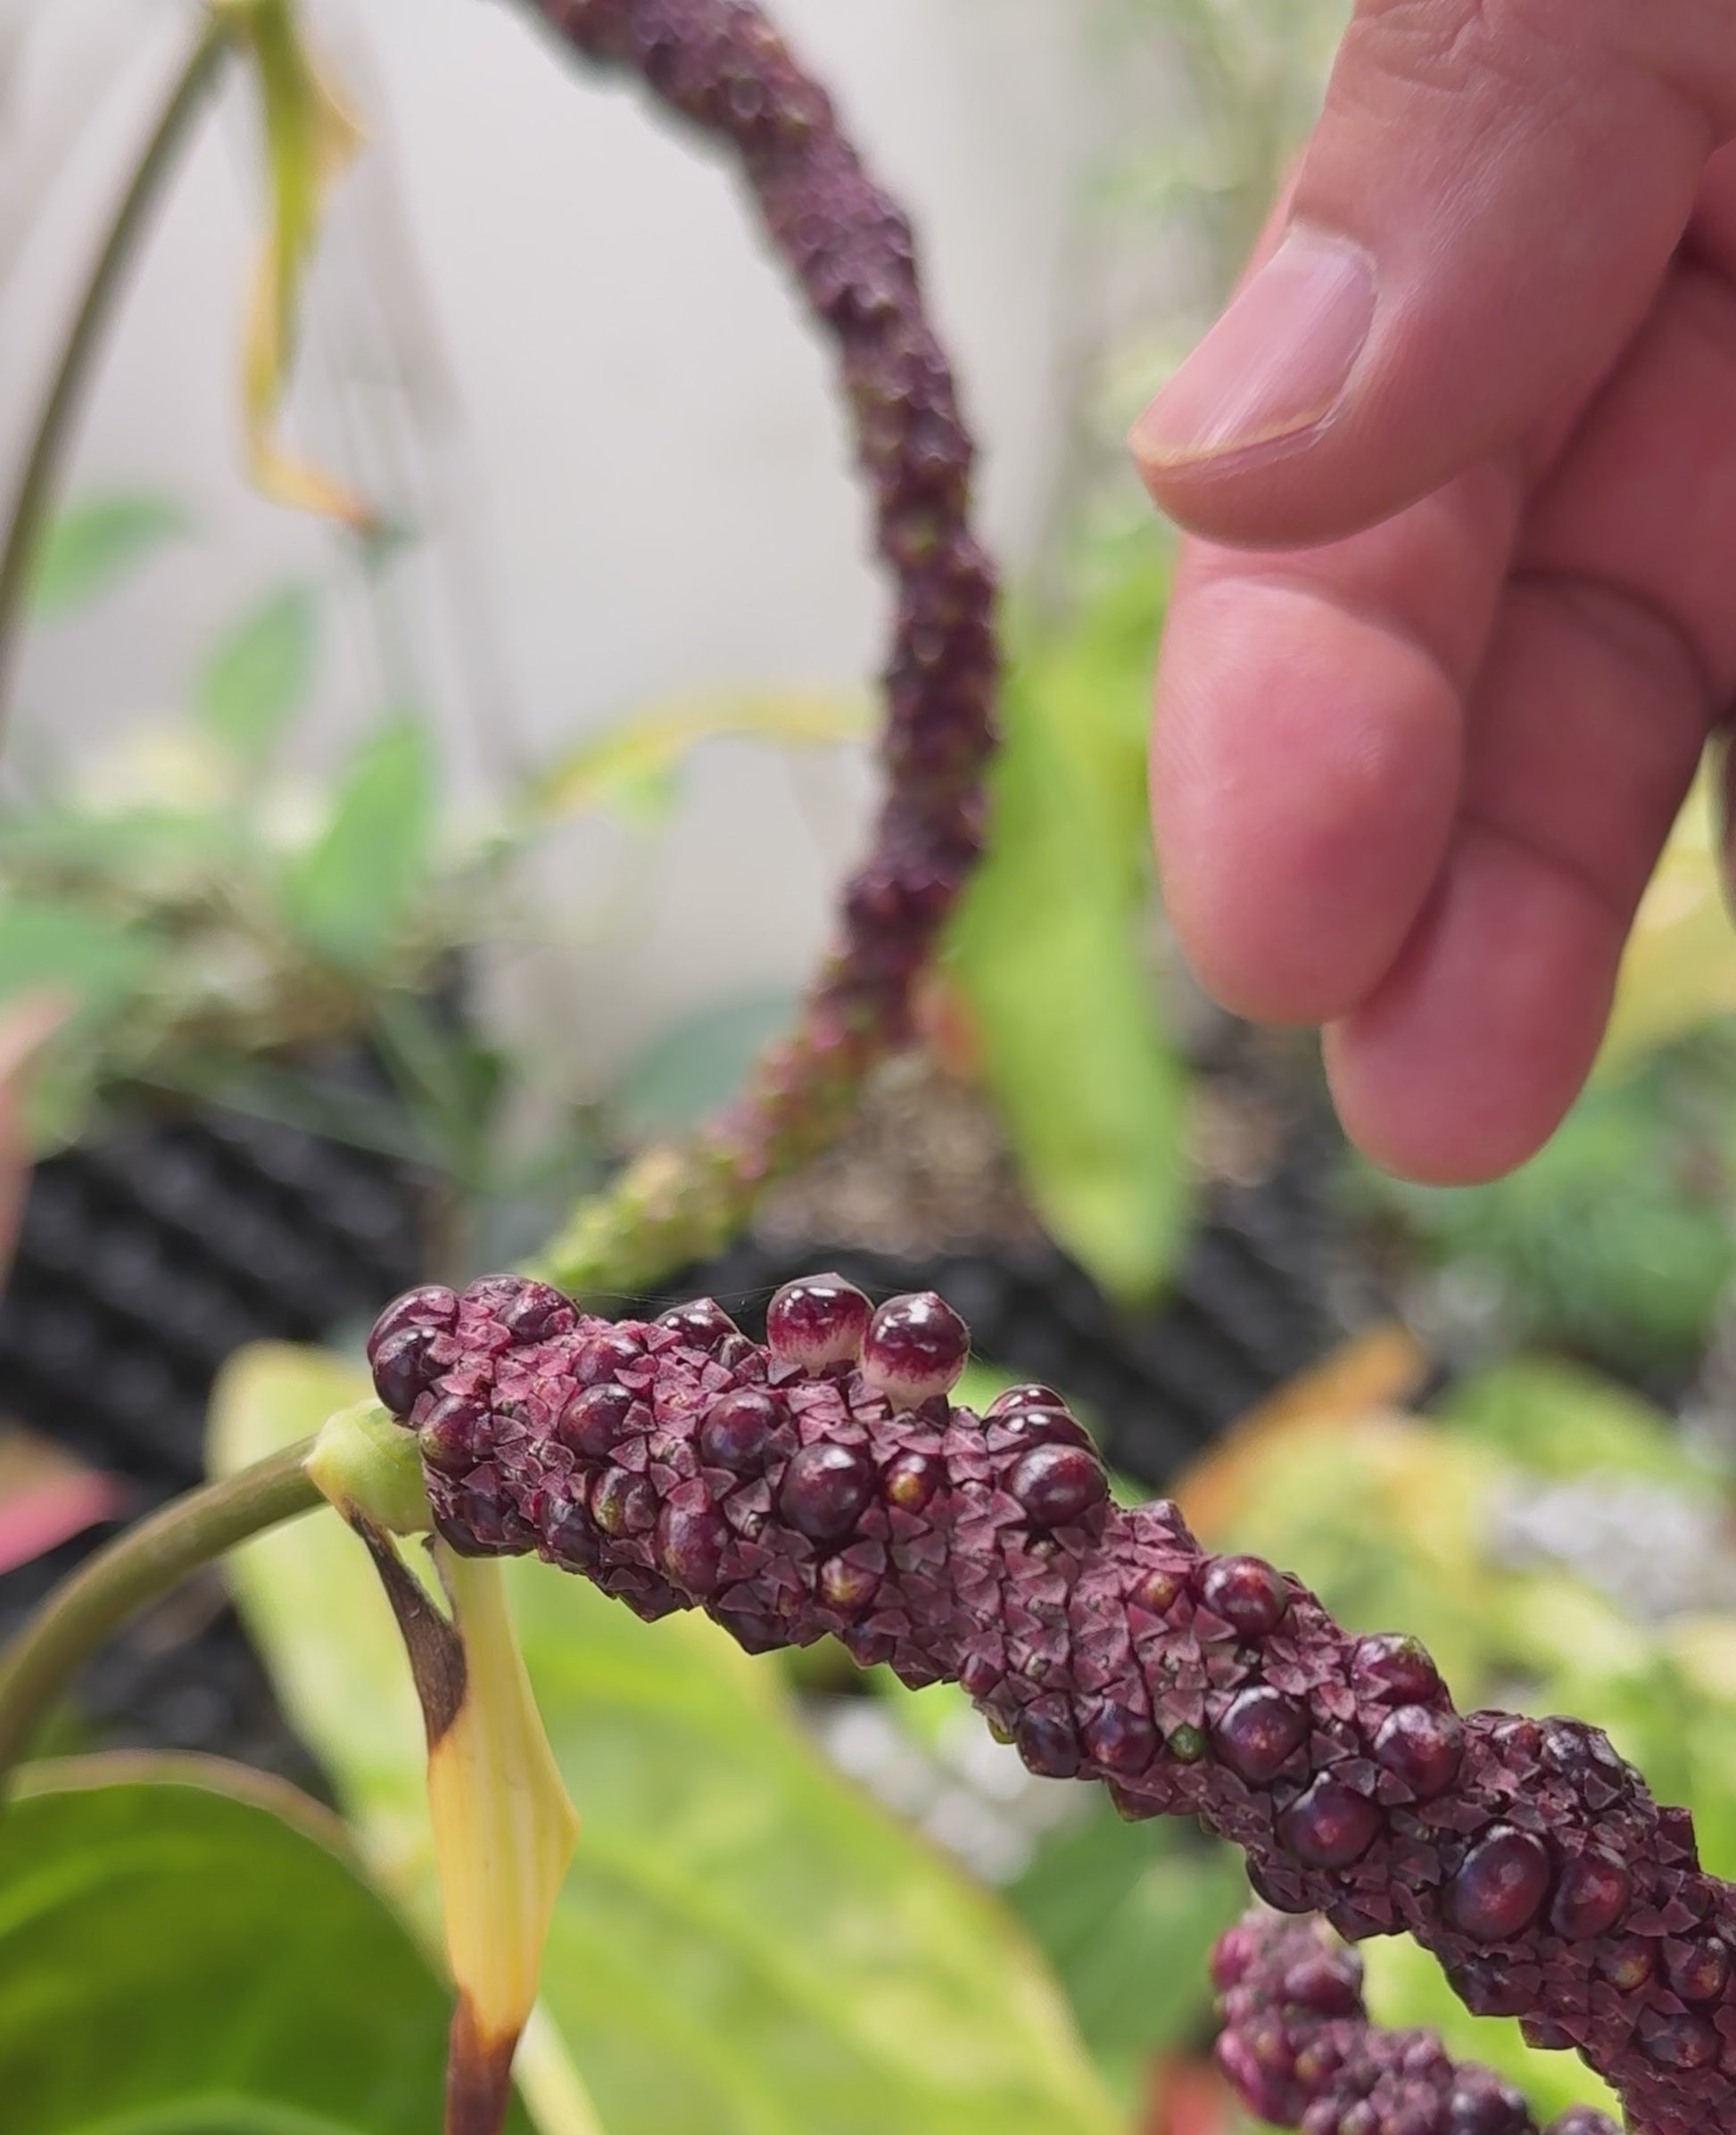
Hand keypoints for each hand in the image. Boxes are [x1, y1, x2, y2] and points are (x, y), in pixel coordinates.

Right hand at [1131, 0, 1735, 1182]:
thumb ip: (1478, 109)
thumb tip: (1225, 453)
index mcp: (1586, 116)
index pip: (1379, 455)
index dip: (1303, 697)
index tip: (1281, 928)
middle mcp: (1726, 279)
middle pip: (1570, 628)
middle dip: (1477, 879)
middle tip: (1436, 1112)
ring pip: (1734, 691)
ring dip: (1611, 916)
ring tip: (1526, 1099)